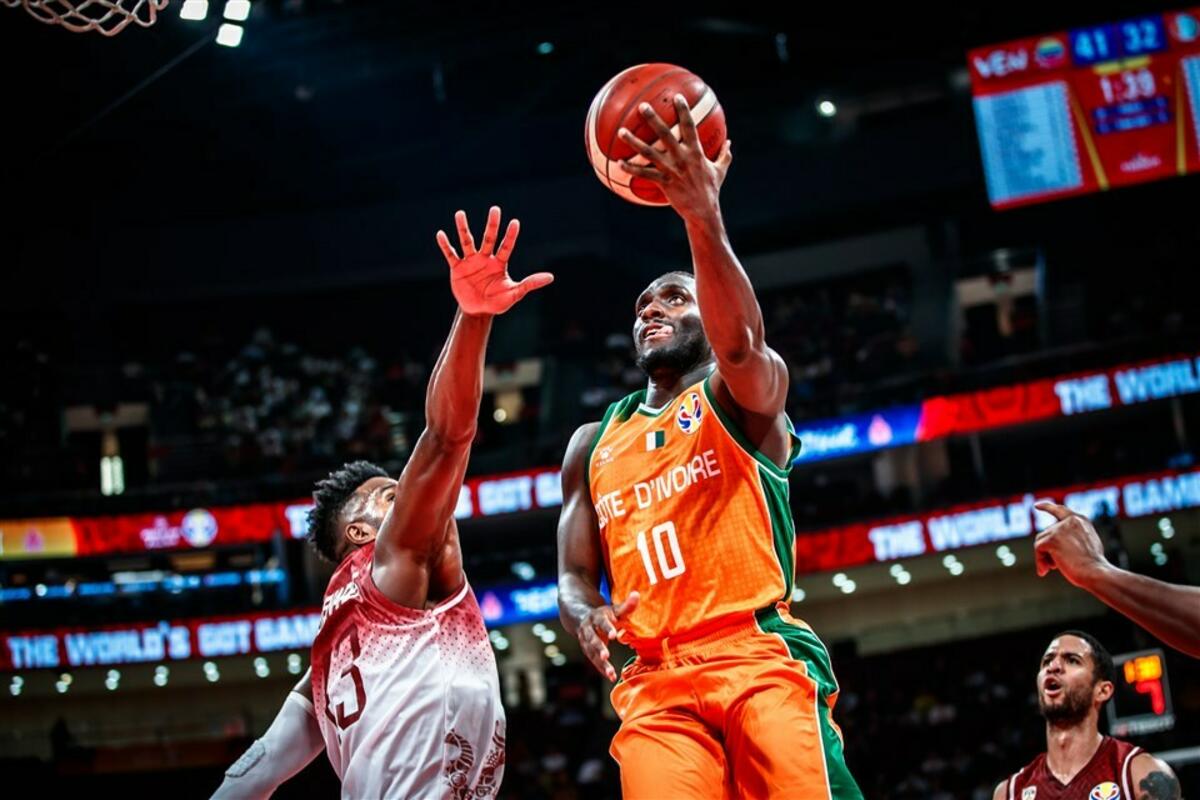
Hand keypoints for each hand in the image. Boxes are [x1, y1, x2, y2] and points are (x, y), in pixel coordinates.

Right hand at [436, 206, 553, 315]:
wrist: (478, 311)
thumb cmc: (498, 302)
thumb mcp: (515, 293)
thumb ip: (530, 284)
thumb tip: (551, 277)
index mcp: (499, 263)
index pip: (506, 246)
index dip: (510, 235)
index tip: (515, 222)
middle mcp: (485, 258)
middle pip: (488, 238)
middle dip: (492, 225)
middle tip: (495, 209)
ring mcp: (471, 262)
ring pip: (467, 241)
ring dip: (463, 228)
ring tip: (460, 213)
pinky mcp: (458, 268)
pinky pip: (450, 254)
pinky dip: (445, 245)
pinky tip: (441, 234)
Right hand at [574, 592, 638, 681]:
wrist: (579, 616)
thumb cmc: (603, 614)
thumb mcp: (614, 609)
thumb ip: (626, 605)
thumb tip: (637, 594)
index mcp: (597, 617)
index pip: (602, 623)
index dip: (607, 628)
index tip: (614, 635)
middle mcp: (588, 629)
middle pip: (593, 639)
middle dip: (599, 647)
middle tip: (605, 655)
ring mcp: (585, 641)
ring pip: (591, 652)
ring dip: (600, 663)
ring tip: (610, 673)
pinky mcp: (586, 650)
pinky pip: (593, 660)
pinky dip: (601, 668)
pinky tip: (611, 676)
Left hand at [618, 94, 732, 220]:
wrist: (703, 211)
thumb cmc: (712, 190)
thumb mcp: (721, 170)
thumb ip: (725, 155)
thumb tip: (730, 143)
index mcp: (696, 152)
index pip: (690, 126)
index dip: (683, 110)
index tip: (676, 96)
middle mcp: (682, 158)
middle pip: (665, 134)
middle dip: (653, 118)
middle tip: (642, 106)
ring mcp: (671, 170)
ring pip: (649, 152)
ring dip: (634, 141)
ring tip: (622, 131)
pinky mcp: (664, 183)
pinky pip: (644, 174)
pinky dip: (631, 169)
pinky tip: (618, 162)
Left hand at [1034, 502, 1111, 587]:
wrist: (1095, 572)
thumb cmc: (1093, 564)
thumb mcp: (1087, 543)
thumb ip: (1072, 535)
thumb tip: (1054, 538)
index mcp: (1080, 520)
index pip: (1060, 510)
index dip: (1047, 507)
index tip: (1036, 506)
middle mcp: (1070, 520)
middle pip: (1047, 533)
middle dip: (1048, 549)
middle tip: (1052, 566)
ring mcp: (1060, 529)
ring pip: (1040, 541)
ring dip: (1043, 556)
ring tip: (1050, 568)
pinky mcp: (1052, 539)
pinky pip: (1038, 549)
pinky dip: (1039, 560)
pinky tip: (1044, 571)